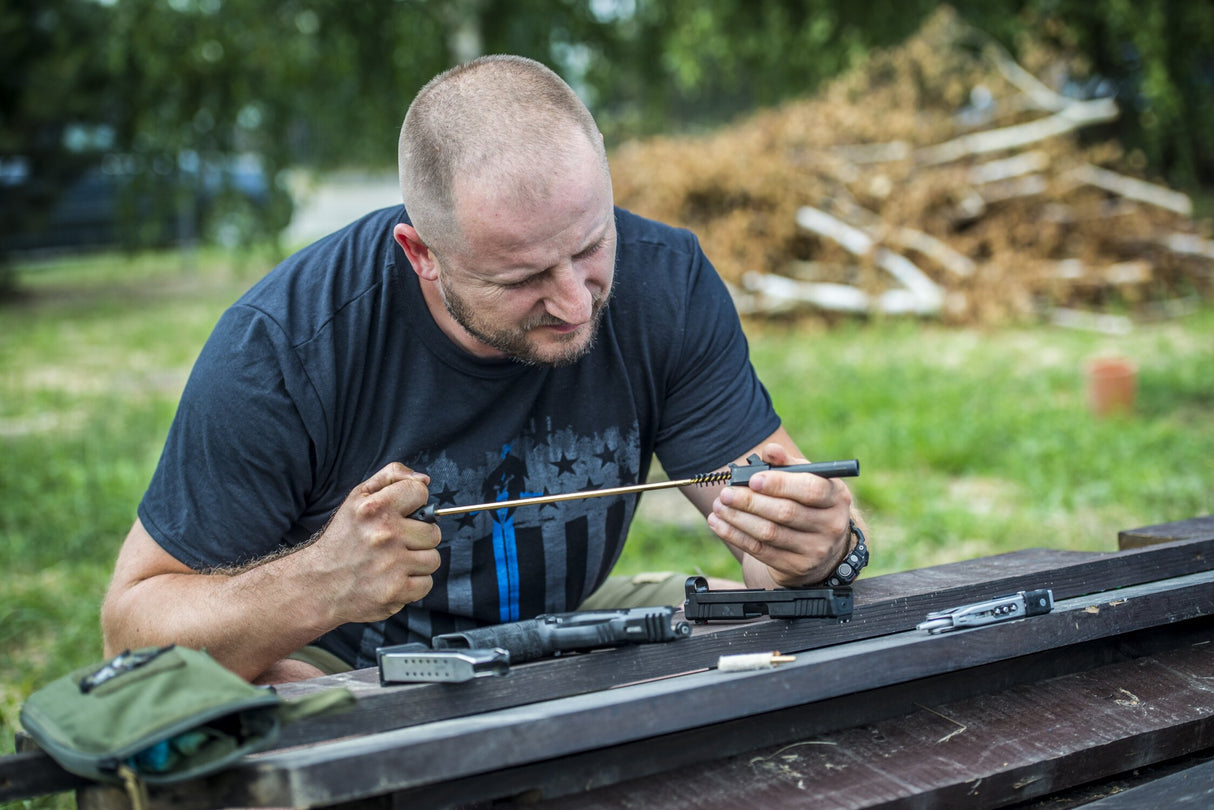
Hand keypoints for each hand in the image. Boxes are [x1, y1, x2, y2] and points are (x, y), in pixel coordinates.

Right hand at [299, 462, 440, 624]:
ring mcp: (392, 563)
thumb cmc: (342, 540)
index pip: (420, 492)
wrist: (317, 585)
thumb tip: (424, 480)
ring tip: (394, 564)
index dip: (415, 503)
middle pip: (433, 532)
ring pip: (433, 559)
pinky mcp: (395, 590)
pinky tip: (393, 581)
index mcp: (374, 508)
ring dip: (417, 563)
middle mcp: (384, 533)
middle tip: (396, 545)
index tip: (404, 515)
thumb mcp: (356, 498)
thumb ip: (390, 477)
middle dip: (418, 539)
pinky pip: (427, 584)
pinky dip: (413, 585)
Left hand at [707, 443, 853, 587]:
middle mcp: (831, 525)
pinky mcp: (796, 567)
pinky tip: (719, 523)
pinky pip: (760, 550)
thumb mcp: (808, 481)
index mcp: (836, 497)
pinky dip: (735, 535)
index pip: (811, 489)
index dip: (780, 484)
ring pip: (769, 533)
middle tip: (726, 493)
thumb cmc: (810, 504)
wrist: (824, 547)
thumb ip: (788, 464)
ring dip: (738, 519)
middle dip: (750, 502)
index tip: (753, 479)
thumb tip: (771, 451)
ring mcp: (815, 550)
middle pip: (786, 513)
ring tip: (719, 506)